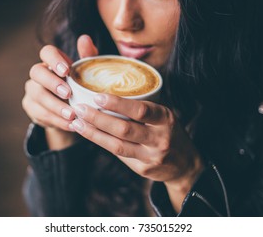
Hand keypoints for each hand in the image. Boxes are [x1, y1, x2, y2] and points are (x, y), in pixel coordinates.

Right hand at [21, 35, 97, 148]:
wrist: (71, 110)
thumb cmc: (80, 86)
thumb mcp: (87, 72)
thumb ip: (88, 56)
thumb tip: (85, 38)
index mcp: (52, 61)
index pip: (46, 52)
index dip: (54, 60)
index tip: (66, 70)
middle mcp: (38, 74)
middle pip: (36, 72)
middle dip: (52, 83)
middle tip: (68, 94)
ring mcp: (32, 91)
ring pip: (37, 96)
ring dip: (56, 106)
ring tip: (73, 115)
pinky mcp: (31, 108)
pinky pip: (40, 114)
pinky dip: (57, 121)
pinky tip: (71, 124)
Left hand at [69, 93, 202, 210]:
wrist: (185, 165)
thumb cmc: (169, 132)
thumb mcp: (164, 115)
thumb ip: (142, 107)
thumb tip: (108, 94)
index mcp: (166, 118)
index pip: (140, 110)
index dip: (117, 104)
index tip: (97, 96)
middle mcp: (160, 138)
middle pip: (124, 129)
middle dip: (98, 119)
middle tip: (79, 108)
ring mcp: (151, 156)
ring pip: (117, 145)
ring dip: (94, 133)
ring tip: (77, 122)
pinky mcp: (143, 169)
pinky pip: (118, 155)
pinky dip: (102, 143)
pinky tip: (89, 134)